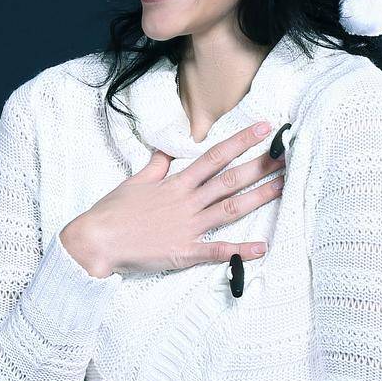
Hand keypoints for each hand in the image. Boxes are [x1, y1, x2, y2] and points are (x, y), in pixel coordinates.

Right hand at [61, 120, 286, 276]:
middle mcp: (186, 202)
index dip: (241, 142)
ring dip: (259, 198)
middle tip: (286, 155)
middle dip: (260, 166)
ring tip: (283, 187)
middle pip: (230, 180)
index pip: (214, 157)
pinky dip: (239, 250)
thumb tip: (167, 150)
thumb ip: (156, 166)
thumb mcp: (134, 182)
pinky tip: (261, 248)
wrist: (95, 241)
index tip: (264, 129)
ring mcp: (187, 226)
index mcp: (175, 184)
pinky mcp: (184, 251)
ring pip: (230, 209)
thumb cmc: (111, 212)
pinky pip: (216, 251)